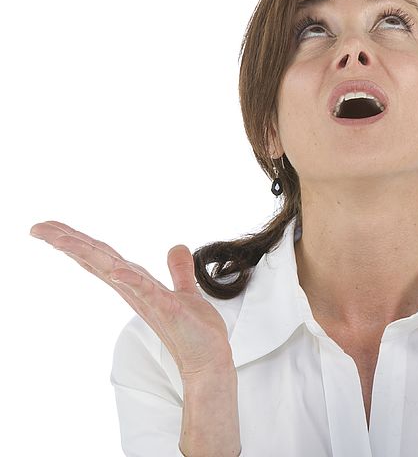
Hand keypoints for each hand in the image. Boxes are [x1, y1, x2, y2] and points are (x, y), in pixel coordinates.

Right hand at [30, 220, 233, 379]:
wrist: (208, 360)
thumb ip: (179, 271)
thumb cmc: (193, 331)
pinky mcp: (168, 310)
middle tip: (39, 227)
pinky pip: (147, 292)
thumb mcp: (186, 292)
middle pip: (98, 261)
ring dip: (88, 255)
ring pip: (113, 272)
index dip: (78, 241)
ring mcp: (149, 300)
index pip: (103, 257)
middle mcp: (136, 291)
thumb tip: (177, 247)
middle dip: (69, 242)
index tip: (49, 226)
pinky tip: (117, 272)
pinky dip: (131, 281)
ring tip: (62, 240)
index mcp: (137, 284)